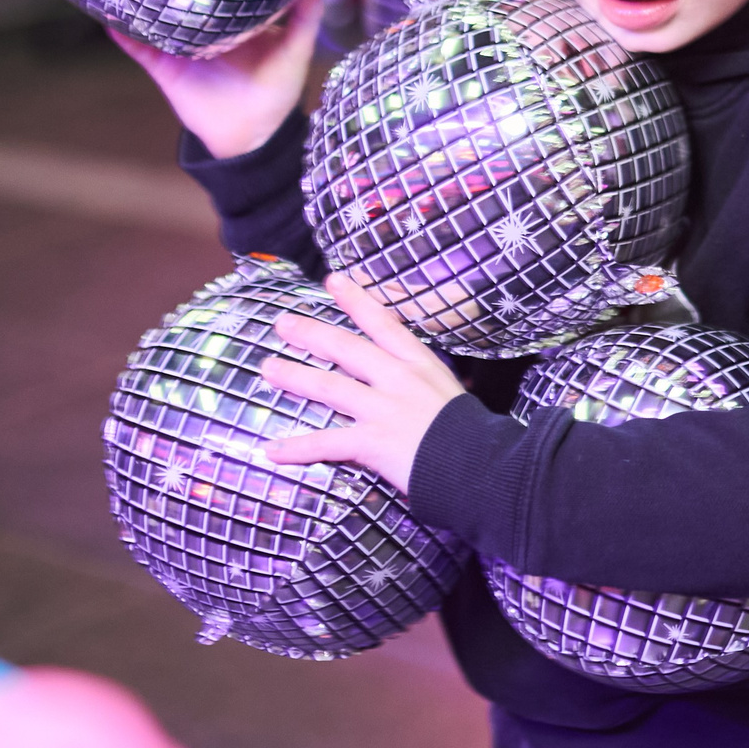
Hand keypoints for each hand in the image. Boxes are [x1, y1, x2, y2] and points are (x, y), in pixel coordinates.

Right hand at [109, 0, 325, 158]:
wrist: (252, 134)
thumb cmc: (277, 88)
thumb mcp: (296, 47)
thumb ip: (306, 13)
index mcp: (232, 13)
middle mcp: (202, 23)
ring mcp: (179, 42)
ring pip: (152, 13)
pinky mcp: (164, 66)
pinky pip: (138, 46)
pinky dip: (122, 32)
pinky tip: (108, 13)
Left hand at [262, 272, 466, 493]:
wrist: (481, 466)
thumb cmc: (471, 433)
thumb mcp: (448, 392)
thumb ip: (423, 381)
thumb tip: (408, 376)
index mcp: (418, 363)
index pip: (383, 322)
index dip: (356, 300)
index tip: (333, 280)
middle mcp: (397, 379)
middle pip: (345, 348)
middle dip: (310, 333)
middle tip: (281, 322)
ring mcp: (383, 409)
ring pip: (328, 387)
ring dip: (294, 376)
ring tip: (267, 369)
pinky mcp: (373, 442)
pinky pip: (327, 443)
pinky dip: (296, 449)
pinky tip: (270, 450)